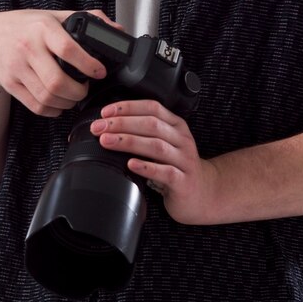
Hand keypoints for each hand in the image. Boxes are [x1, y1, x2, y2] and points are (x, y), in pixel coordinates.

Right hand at [0, 9, 116, 117]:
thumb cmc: (25, 25)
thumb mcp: (54, 15)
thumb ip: (86, 19)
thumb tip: (117, 30)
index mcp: (43, 28)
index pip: (67, 49)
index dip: (88, 64)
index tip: (99, 71)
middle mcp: (28, 48)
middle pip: (56, 81)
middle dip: (78, 91)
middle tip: (85, 88)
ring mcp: (17, 68)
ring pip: (47, 96)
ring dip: (66, 102)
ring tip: (73, 96)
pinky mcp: (11, 84)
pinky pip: (35, 105)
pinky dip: (52, 109)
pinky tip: (58, 103)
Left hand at [90, 99, 220, 225]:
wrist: (203, 194)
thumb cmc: (177, 167)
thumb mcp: (165, 144)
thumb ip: (145, 133)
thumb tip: (109, 126)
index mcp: (176, 125)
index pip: (152, 107)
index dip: (128, 107)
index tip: (105, 112)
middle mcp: (182, 139)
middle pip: (151, 124)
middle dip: (122, 123)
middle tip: (99, 128)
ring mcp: (185, 160)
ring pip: (156, 146)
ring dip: (129, 141)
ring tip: (107, 141)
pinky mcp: (184, 182)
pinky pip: (165, 172)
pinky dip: (147, 167)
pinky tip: (131, 165)